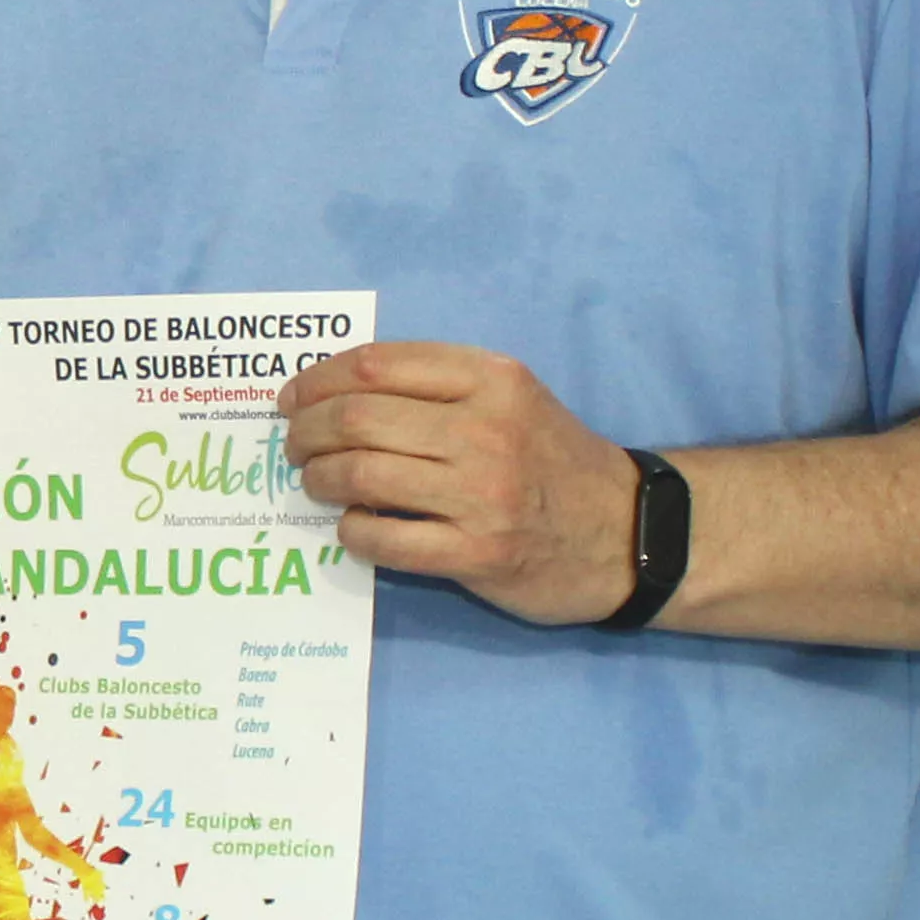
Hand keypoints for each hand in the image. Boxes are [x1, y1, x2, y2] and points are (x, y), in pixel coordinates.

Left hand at [277, 340, 641, 625]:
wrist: (628, 532)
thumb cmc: (552, 459)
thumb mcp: (512, 397)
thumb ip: (438, 385)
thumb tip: (335, 389)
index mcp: (491, 379)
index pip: (376, 366)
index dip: (317, 380)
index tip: (292, 398)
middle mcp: (486, 430)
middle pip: (357, 418)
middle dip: (307, 432)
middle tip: (295, 445)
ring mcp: (482, 494)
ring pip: (361, 475)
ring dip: (319, 479)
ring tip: (315, 482)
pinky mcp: (478, 552)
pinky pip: (384, 539)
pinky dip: (352, 531)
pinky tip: (352, 526)